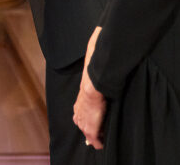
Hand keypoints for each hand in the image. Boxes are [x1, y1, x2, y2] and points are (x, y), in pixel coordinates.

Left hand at [73, 26, 105, 149]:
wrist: (95, 78)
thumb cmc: (95, 70)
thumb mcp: (93, 64)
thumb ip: (96, 57)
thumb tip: (98, 35)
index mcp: (81, 96)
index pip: (79, 109)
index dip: (83, 115)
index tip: (87, 120)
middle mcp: (80, 107)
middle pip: (80, 121)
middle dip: (86, 127)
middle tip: (92, 136)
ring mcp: (84, 116)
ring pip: (86, 129)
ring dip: (92, 135)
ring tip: (97, 141)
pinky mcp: (91, 123)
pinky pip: (93, 136)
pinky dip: (97, 140)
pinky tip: (100, 144)